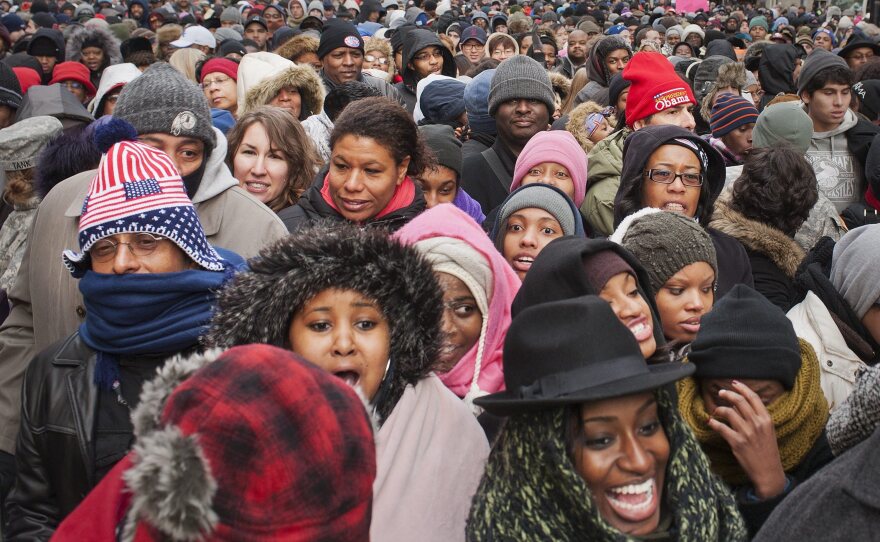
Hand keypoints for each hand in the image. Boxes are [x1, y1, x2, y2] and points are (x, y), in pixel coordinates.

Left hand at [707, 381, 786, 499]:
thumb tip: (738, 404)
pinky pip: (721, 428)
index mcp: (766, 419)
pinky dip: (713, 423)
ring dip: (719, 409)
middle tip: (720, 393)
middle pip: (739, 401)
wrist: (768, 471)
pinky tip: (710, 421)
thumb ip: (755, 417)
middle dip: (727, 394)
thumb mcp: (767, 431)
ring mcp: (747, 433)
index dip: (742, 388)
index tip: (734, 383)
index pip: (753, 398)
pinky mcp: (737, 442)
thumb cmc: (767, 450)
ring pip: (729, 412)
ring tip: (715, 411)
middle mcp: (757, 424)